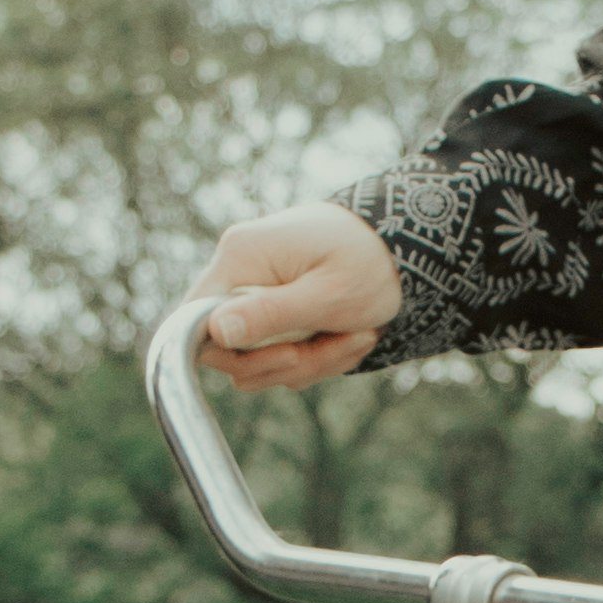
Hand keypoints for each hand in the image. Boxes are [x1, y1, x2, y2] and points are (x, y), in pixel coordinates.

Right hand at [196, 203, 400, 392]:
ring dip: (308, 361)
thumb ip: (271, 315)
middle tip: (336, 346)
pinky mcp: (273, 303)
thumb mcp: (328, 296)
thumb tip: (214, 332)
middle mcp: (238, 269)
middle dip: (285, 361)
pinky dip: (315, 354)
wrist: (407, 241)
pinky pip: (278, 350)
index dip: (233, 354)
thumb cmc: (372, 263)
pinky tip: (350, 334)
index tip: (289, 356)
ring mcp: (255, 287)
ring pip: (257, 356)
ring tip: (356, 335)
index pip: (195, 321)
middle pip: (228, 347)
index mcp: (242, 257)